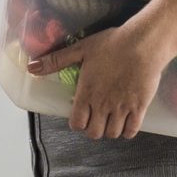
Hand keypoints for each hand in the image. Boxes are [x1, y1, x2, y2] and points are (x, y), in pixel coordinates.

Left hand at [28, 21, 166, 140]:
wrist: (144, 43)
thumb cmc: (113, 44)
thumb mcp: (81, 48)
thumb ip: (56, 60)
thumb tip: (32, 67)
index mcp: (87, 93)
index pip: (77, 124)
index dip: (78, 123)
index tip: (82, 115)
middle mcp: (103, 105)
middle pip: (94, 133)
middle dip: (93, 129)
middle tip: (97, 118)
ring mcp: (121, 108)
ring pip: (112, 133)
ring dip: (110, 129)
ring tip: (111, 118)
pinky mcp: (139, 108)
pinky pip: (132, 131)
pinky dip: (128, 130)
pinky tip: (127, 120)